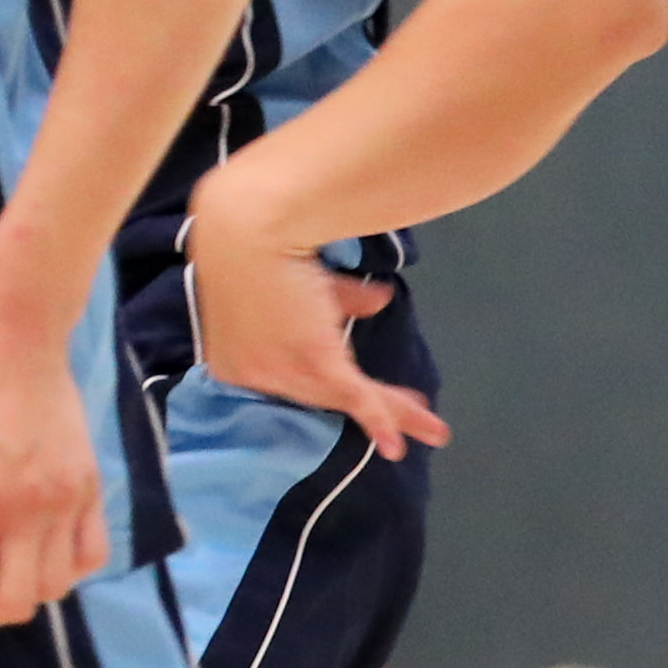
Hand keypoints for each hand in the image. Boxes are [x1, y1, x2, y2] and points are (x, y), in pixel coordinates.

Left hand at [184, 179, 445, 453]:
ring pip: (345, 400)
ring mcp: (281, 371)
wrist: (250, 223)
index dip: (335, 389)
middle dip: (371, 410)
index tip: (363, 396)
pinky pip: (353, 397)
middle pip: (322, 399)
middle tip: (401, 434)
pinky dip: (380, 419)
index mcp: (235, 357)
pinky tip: (398, 443)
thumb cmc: (262, 239)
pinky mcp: (311, 361)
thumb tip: (379, 300)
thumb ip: (338, 297)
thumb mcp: (300, 278)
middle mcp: (253, 374)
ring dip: (394, 413)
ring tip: (432, 430)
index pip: (292, 380)